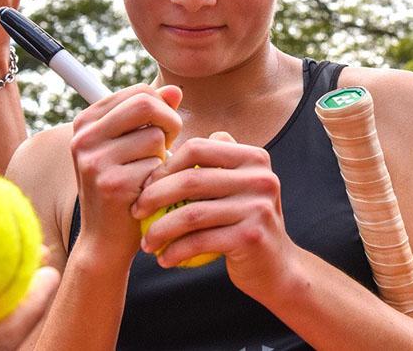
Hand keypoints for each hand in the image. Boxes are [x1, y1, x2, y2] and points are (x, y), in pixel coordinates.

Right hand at [69, 84, 181, 265]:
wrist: (104, 241)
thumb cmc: (123, 189)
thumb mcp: (129, 147)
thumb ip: (151, 116)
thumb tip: (175, 90)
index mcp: (85, 122)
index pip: (139, 92)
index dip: (162, 108)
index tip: (163, 130)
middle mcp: (84, 137)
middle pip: (145, 103)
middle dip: (170, 122)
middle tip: (170, 145)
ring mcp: (95, 161)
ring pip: (155, 136)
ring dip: (164, 156)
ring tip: (151, 174)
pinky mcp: (112, 184)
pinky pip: (156, 165)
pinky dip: (161, 179)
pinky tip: (148, 192)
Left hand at [132, 132, 295, 297]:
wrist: (276, 267)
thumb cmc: (243, 223)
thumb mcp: (238, 186)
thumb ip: (215, 162)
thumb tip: (173, 144)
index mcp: (254, 158)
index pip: (198, 148)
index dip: (166, 165)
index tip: (146, 185)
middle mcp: (260, 178)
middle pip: (191, 180)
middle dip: (154, 196)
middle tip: (136, 212)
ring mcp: (258, 207)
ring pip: (191, 214)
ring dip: (159, 229)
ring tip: (146, 242)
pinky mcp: (250, 237)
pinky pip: (200, 241)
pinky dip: (176, 251)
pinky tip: (164, 259)